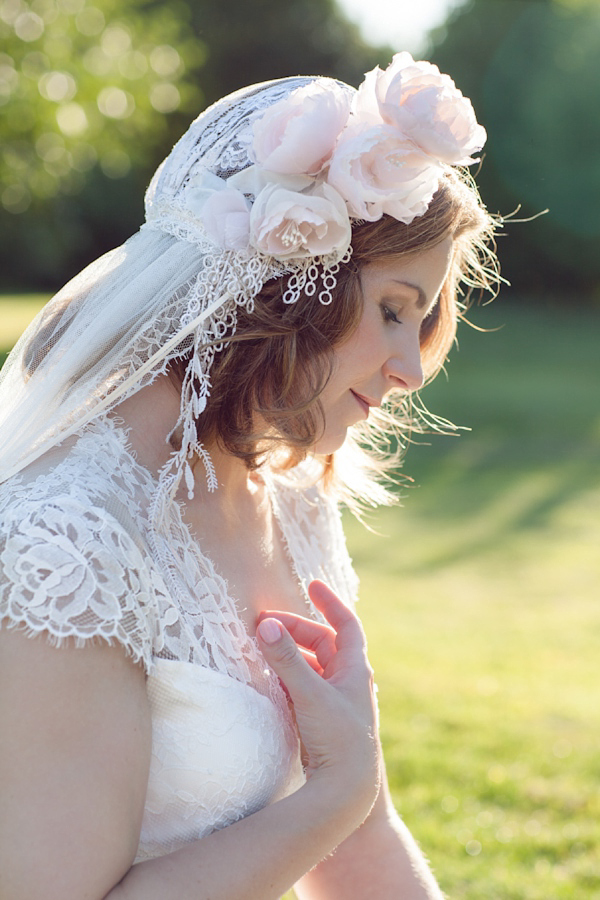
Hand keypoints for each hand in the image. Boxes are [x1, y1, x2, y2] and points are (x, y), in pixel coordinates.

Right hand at [256, 581, 380, 825]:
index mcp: (356, 669)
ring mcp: (335, 702)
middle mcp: (348, 682)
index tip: (311, 584)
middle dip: (295, 630)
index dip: (329, 602)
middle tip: (265, 624)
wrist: (348, 793)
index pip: (346, 624)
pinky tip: (269, 679)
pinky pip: (304, 687)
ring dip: (290, 654)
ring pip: (312, 666)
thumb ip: (286, 660)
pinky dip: (288, 677)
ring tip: (263, 646)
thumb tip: (265, 625)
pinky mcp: (322, 721)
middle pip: (322, 643)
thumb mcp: (311, 693)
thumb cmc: (339, 739)